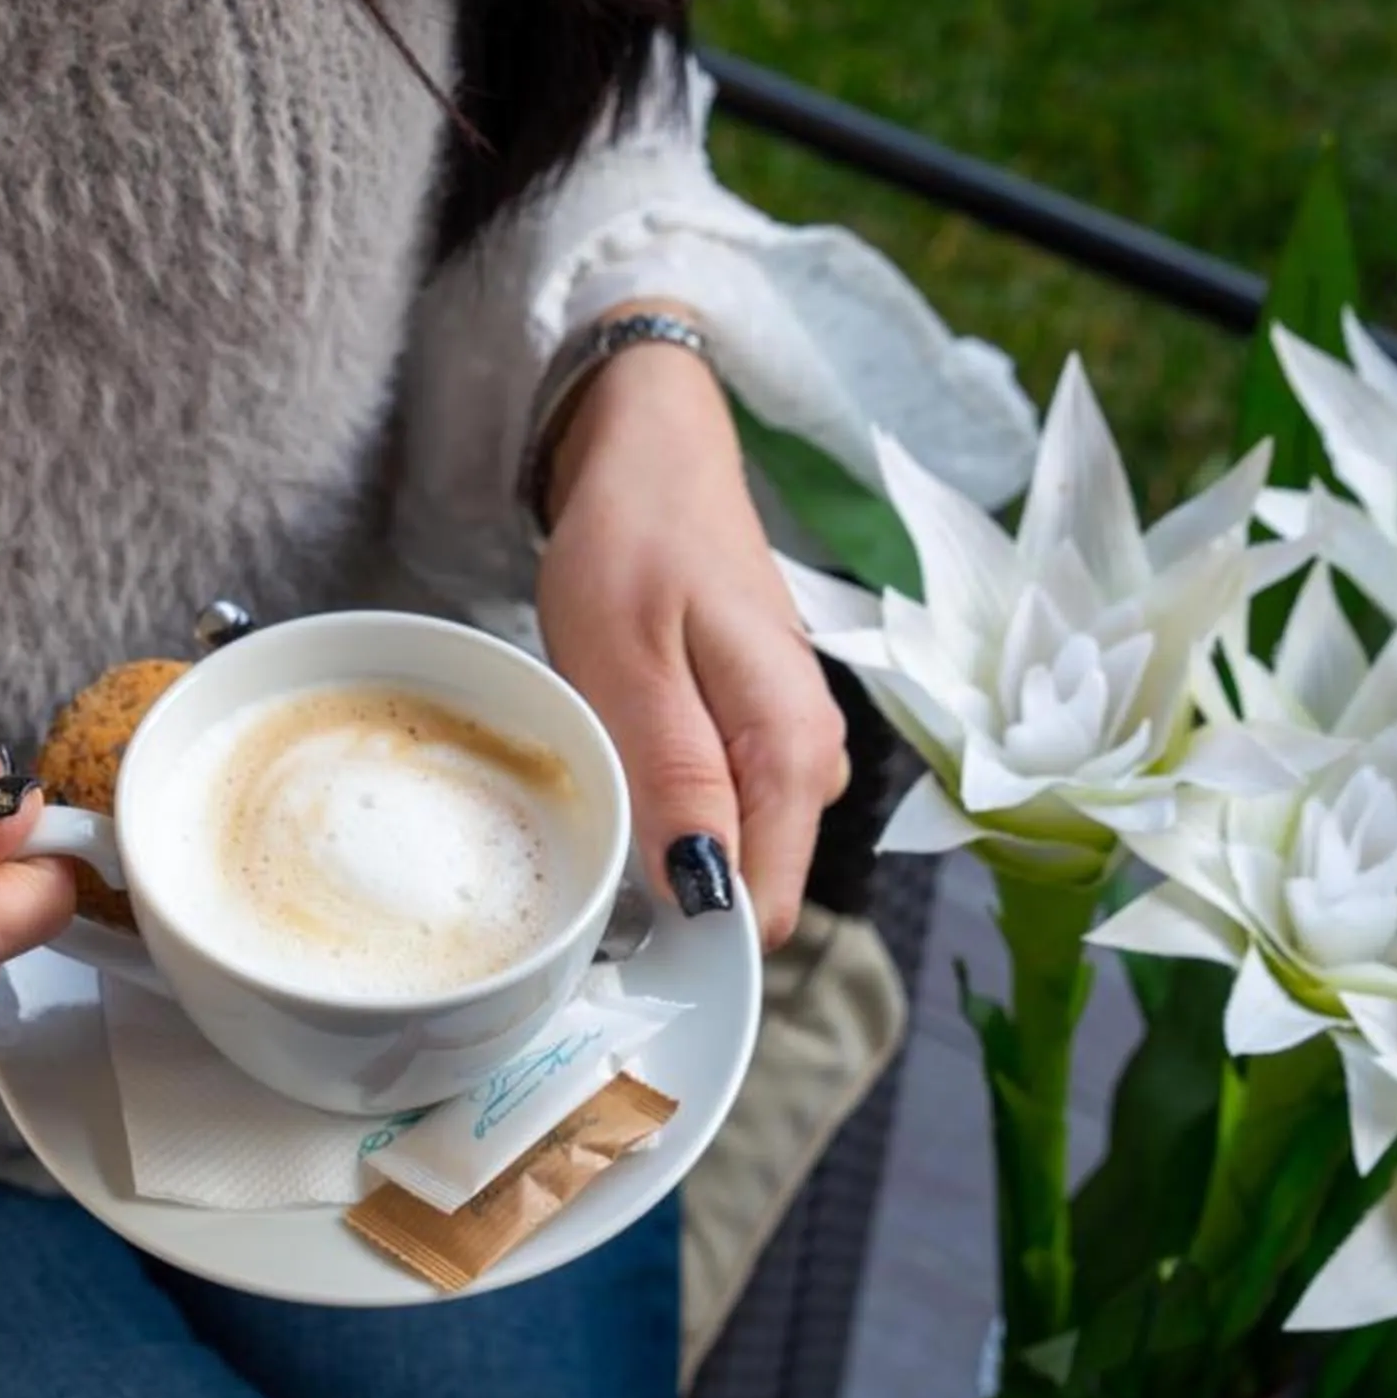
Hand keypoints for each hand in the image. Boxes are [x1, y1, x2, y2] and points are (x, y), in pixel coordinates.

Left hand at [535, 321, 847, 949]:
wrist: (657, 456)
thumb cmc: (636, 541)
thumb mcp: (629, 659)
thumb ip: (676, 779)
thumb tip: (702, 897)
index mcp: (793, 752)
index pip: (761, 915)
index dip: (686, 941)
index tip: (603, 926)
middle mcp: (815, 765)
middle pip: (747, 897)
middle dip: (666, 899)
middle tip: (580, 837)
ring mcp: (795, 753)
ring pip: (730, 860)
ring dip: (661, 851)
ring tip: (597, 780)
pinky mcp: (765, 740)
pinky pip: (723, 816)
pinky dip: (668, 809)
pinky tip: (625, 760)